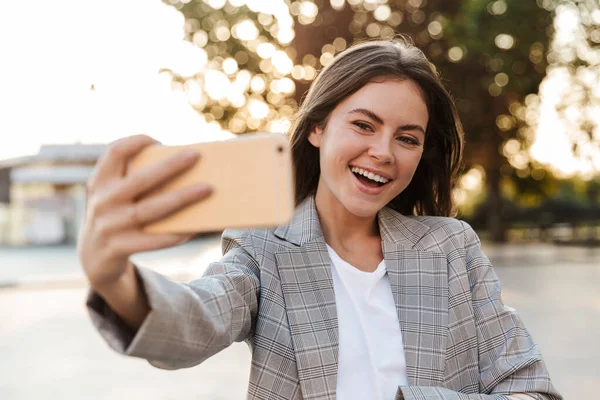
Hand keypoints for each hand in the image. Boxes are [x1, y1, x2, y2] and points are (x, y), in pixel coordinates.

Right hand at [77, 134, 211, 291]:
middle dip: (170, 166)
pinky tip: (195, 227)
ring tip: (207, 189)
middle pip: (140, 179)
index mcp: (99, 182)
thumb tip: (184, 169)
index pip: (114, 152)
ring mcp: (109, 226)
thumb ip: (135, 181)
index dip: (136, 142)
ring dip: (181, 198)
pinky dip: (175, 233)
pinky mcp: (119, 248)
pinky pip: (153, 240)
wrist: (92, 257)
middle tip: (196, 155)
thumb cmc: (115, 216)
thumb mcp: (114, 195)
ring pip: (150, 210)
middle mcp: (102, 201)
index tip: (159, 141)